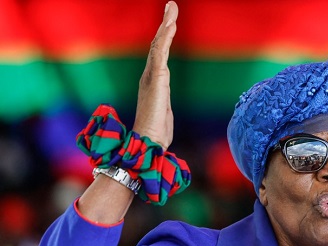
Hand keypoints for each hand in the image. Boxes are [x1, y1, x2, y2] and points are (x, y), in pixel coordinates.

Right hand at [132, 1, 177, 150]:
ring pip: (158, 45)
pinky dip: (164, 38)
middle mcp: (150, 76)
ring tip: (171, 9)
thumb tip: (162, 114)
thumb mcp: (162, 114)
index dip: (163, 37)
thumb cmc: (156, 133)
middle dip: (165, 24)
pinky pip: (160, 54)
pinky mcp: (156, 79)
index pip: (158, 54)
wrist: (148, 142)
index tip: (170, 22)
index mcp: (153, 82)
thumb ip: (161, 108)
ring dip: (165, 26)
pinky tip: (170, 26)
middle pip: (158, 44)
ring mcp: (152, 77)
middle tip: (171, 6)